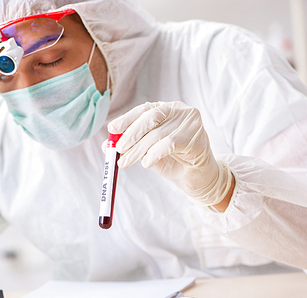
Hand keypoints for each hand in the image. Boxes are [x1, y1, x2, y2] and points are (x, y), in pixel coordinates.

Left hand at [108, 101, 232, 206]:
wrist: (199, 178)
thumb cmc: (174, 162)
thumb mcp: (148, 151)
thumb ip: (132, 145)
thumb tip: (108, 145)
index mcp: (167, 109)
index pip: (144, 109)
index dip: (127, 119)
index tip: (112, 129)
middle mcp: (180, 111)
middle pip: (151, 117)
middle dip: (131, 134)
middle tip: (118, 150)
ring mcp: (190, 122)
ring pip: (158, 133)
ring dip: (138, 150)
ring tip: (126, 162)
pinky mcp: (197, 137)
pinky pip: (169, 143)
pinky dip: (154, 153)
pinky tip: (146, 163)